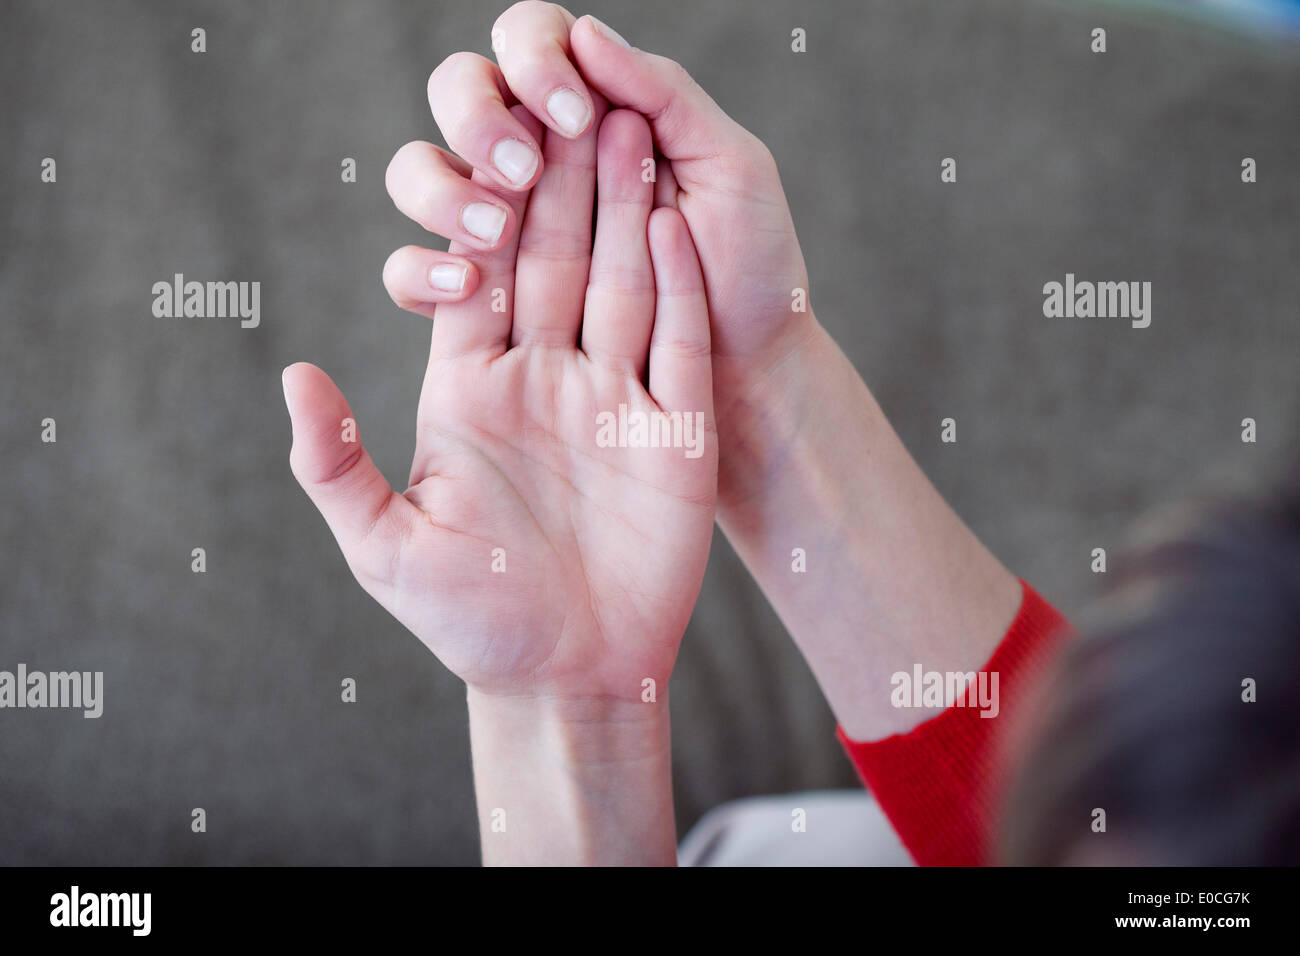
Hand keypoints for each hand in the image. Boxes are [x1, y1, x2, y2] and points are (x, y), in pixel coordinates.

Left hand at [285, 105, 716, 704]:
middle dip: (558, 182)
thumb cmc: (473, 619)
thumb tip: (294, 375)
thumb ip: (337, 462)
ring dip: (622, 211)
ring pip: (621, 284)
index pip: (478, 277)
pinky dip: (678, 286)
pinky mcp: (672, 428)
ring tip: (626, 131)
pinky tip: (672, 225)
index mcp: (471, 390)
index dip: (482, 208)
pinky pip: (675, 343)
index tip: (484, 139)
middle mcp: (544, 378)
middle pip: (553, 260)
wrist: (570, 672)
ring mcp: (612, 398)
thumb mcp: (387, 546)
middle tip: (565, 97)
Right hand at [414, 2, 813, 471]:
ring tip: (496, 230)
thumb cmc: (750, 268)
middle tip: (527, 167)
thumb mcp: (731, 169)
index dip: (535, 58)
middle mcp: (536, 159)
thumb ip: (664, 94)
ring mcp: (499, 229)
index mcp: (593, 111)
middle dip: (479, 116)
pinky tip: (465, 284)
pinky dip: (425, 271)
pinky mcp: (478, 304)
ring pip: (419, 174)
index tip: (580, 115)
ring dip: (444, 190)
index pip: (528, 41)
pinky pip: (411, 275)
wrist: (748, 374)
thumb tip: (583, 31)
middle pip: (458, 93)